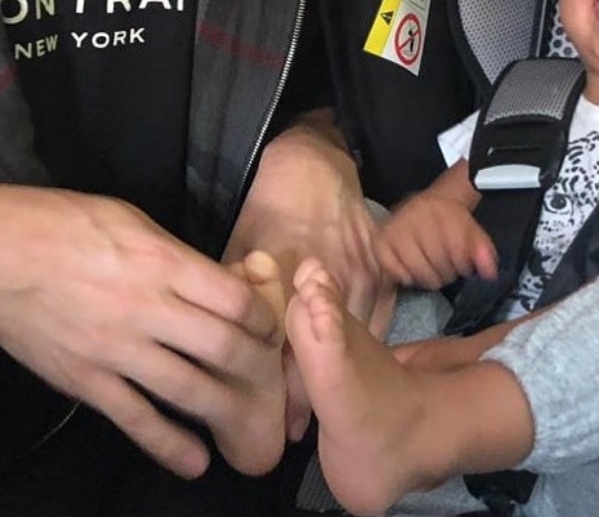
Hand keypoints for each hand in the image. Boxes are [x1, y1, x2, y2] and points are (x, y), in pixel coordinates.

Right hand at [0, 181, 284, 478]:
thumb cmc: (61, 223)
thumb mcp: (129, 219)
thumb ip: (175, 254)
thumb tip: (216, 280)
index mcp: (159, 261)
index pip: (233, 298)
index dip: (261, 317)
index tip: (268, 326)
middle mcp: (145, 308)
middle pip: (222, 347)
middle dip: (256, 366)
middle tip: (270, 376)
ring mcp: (115, 349)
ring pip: (188, 389)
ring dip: (227, 410)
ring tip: (251, 427)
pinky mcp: (86, 380)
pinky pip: (136, 419)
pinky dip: (169, 445)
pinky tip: (195, 461)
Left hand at [223, 110, 391, 442]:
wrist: (315, 163)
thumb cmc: (271, 202)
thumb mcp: (241, 242)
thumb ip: (237, 290)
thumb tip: (218, 337)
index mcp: (289, 282)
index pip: (289, 352)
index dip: (282, 394)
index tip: (273, 428)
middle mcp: (328, 288)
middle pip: (324, 357)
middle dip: (310, 397)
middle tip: (293, 434)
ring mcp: (360, 282)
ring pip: (353, 347)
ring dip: (339, 380)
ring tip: (327, 418)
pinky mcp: (381, 276)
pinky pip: (376, 325)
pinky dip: (365, 353)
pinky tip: (358, 379)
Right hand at [374, 186, 497, 290]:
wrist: (431, 203)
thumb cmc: (451, 221)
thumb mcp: (473, 231)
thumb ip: (484, 251)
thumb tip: (489, 273)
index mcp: (440, 211)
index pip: (456, 251)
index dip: (463, 265)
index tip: (463, 265)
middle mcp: (414, 216)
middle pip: (436, 264)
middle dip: (446, 273)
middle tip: (447, 268)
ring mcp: (394, 228)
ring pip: (415, 271)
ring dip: (427, 277)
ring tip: (432, 269)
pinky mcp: (380, 240)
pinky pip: (392, 270)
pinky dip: (404, 276)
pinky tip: (412, 269)